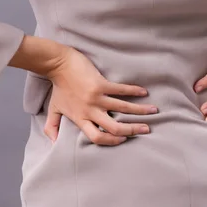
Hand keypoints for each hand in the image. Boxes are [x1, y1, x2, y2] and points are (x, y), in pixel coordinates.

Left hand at [44, 47, 159, 145]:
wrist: (58, 64)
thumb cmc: (58, 87)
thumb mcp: (54, 109)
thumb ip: (52, 127)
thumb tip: (53, 142)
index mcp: (80, 119)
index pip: (97, 137)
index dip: (112, 141)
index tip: (124, 139)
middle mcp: (90, 110)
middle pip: (114, 127)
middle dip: (132, 130)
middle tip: (146, 129)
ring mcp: (96, 97)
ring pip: (123, 108)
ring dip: (140, 111)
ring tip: (154, 111)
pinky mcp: (100, 83)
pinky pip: (121, 90)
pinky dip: (134, 91)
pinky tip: (144, 92)